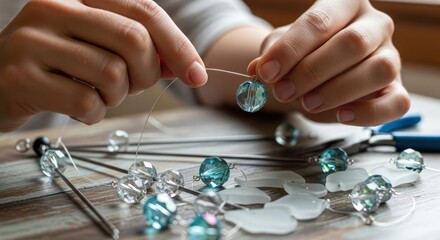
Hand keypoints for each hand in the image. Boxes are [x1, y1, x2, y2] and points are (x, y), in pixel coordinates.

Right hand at [0, 0, 206, 130]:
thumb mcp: (102, 48)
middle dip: (146, 74)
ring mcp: (33, 41)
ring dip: (116, 96)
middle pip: (134, 40)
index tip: (197, 76)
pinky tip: (78, 107)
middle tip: (132, 86)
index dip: (179, 45)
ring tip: (96, 94)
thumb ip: (142, 51)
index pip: (145, 11)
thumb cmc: (61, 65)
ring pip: (112, 74)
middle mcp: (54, 8)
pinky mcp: (21, 77)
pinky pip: (85, 102)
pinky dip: (93, 113)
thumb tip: (187, 66)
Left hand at [248, 0, 409, 125]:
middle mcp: (374, 25)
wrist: (319, 75)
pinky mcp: (397, 89)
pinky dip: (368, 113)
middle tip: (284, 91)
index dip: (291, 49)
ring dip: (338, 91)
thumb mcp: (282, 49)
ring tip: (307, 103)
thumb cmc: (303, 55)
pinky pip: (397, 103)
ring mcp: (391, 56)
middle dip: (311, 71)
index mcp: (344, 5)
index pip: (320, 21)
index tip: (267, 71)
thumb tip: (259, 69)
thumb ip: (271, 55)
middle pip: (352, 43)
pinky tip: (342, 115)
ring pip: (378, 70)